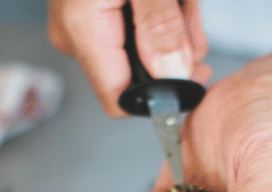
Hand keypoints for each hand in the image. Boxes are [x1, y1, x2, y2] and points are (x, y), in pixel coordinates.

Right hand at [48, 0, 211, 116]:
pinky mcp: (91, 11)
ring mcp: (81, 24)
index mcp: (83, 30)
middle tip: (188, 16)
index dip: (161, 95)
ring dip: (171, 27)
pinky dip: (156, 15)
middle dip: (175, 50)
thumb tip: (172, 74)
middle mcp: (76, 35)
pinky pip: (132, 29)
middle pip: (138, 74)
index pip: (120, 100)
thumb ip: (160, 25)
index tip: (195, 74)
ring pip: (142, 51)